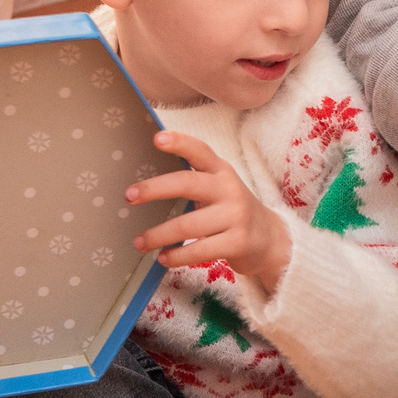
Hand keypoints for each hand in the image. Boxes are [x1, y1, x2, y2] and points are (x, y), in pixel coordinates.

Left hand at [129, 130, 290, 294]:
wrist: (269, 240)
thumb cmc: (231, 210)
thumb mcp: (218, 188)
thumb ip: (193, 180)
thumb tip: (144, 185)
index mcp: (221, 170)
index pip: (200, 150)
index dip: (179, 143)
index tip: (157, 139)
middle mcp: (229, 188)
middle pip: (187, 183)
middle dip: (155, 188)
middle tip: (129, 196)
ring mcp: (235, 216)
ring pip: (187, 224)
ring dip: (158, 235)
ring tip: (139, 242)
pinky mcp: (237, 242)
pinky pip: (199, 250)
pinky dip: (177, 256)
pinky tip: (163, 258)